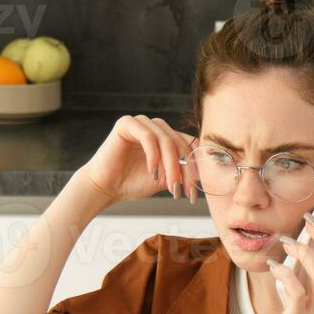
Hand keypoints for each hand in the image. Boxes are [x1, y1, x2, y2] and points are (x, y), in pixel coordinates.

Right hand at [81, 115, 196, 204]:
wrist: (106, 187)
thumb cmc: (133, 183)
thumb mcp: (166, 178)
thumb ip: (183, 171)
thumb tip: (207, 175)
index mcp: (167, 137)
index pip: (189, 146)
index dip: (195, 167)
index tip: (195, 191)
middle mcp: (156, 127)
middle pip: (180, 143)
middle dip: (184, 170)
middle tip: (184, 191)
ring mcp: (142, 122)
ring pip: (166, 140)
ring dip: (171, 165)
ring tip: (171, 185)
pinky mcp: (127, 123)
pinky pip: (148, 137)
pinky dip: (154, 155)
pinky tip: (153, 172)